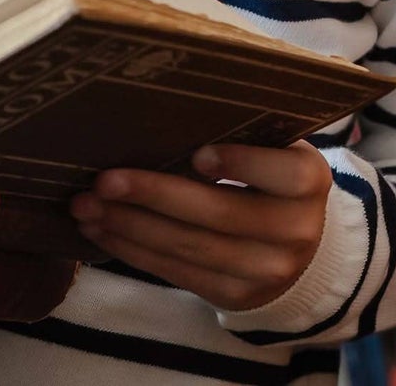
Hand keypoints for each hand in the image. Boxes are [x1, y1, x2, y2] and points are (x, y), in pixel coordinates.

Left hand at [68, 141, 332, 312]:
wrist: (302, 248)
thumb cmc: (272, 175)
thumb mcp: (275, 147)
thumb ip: (243, 129)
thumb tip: (167, 100)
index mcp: (308, 179)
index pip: (284, 172)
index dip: (240, 163)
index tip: (196, 153)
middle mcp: (294, 229)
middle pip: (218, 213)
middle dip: (154, 195)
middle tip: (104, 179)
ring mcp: (265, 270)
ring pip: (189, 248)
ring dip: (130, 226)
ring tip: (86, 206)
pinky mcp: (233, 295)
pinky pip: (176, 273)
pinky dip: (133, 251)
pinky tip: (101, 230)